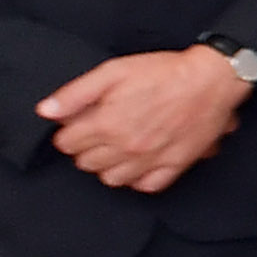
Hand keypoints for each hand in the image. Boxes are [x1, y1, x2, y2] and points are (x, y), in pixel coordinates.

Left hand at [37, 47, 249, 193]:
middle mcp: (126, 147)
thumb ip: (75, 93)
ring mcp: (151, 160)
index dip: (69, 131)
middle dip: (85, 148)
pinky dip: (138, 178)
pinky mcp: (174, 165)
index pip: (67, 143)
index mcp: (107, 124)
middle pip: (86, 163)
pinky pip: (146, 186)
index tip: (78, 123)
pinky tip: (139, 163)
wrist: (212, 80)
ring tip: (116, 148)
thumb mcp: (113, 71)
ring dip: (108, 165)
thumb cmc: (163, 72)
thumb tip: (45, 111)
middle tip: (98, 132)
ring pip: (112, 179)